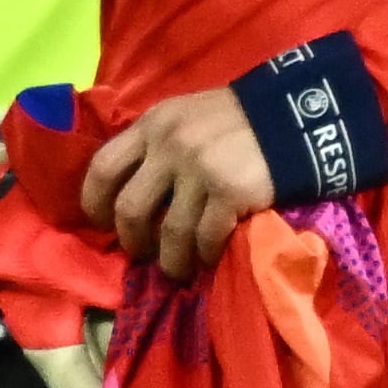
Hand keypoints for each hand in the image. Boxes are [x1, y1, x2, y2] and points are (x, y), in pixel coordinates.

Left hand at [82, 87, 274, 278]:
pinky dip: (204, 256)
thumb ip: (155, 146)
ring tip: (177, 270)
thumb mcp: (183, 117)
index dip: (94, 203)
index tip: (103, 224)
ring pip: (169, 233)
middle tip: (143, 254)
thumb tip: (127, 195)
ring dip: (170, 261)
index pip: (102, 168)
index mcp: (152, 125)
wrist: (292, 118)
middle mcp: (169, 146)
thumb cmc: (232, 121)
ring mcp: (199, 169)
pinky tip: (207, 259)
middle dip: (132, 242)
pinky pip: (206, 238)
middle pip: (130, 209)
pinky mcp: (229, 192)